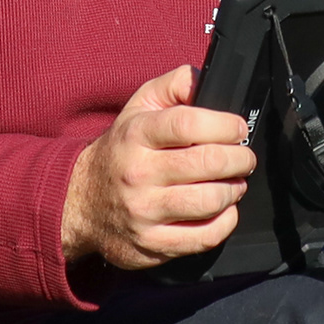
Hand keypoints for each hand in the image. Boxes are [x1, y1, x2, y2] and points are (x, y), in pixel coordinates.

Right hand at [59, 65, 256, 269]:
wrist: (80, 202)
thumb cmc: (120, 151)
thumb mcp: (138, 107)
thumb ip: (173, 86)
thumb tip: (205, 79)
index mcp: (136, 135)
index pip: (189, 124)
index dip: (224, 125)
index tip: (237, 129)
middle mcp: (138, 173)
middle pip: (207, 164)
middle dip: (240, 159)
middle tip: (244, 157)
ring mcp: (144, 212)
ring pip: (210, 201)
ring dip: (234, 189)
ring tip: (233, 182)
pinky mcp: (152, 244)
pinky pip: (205, 237)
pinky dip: (225, 221)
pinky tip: (222, 209)